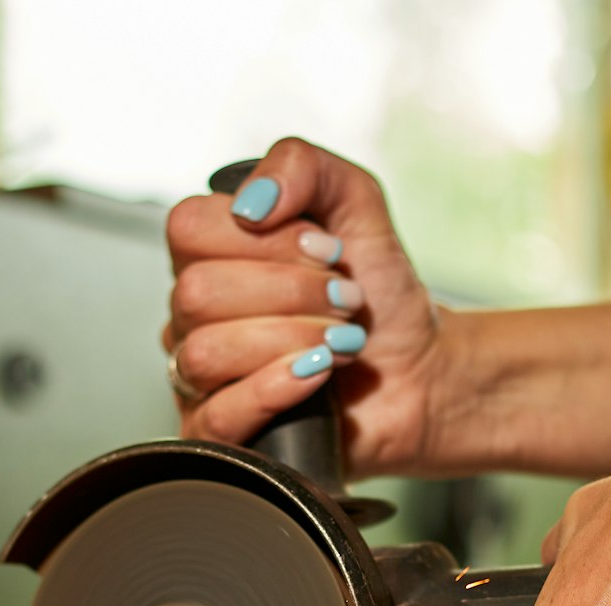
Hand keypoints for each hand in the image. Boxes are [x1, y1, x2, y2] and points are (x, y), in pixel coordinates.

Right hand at [163, 137, 446, 477]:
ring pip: (206, 353)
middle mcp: (192, 316)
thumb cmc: (380, 296)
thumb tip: (251, 201)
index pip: (188, 228)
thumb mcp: (355, 204)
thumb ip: (303, 166)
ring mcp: (200, 379)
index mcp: (210, 256)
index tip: (327, 250)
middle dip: (291, 292)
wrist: (422, 372)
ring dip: (292, 339)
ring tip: (343, 342)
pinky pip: (218, 415)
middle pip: (196, 293)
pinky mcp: (221, 435)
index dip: (263, 238)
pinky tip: (318, 376)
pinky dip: (275, 388)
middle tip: (346, 299)